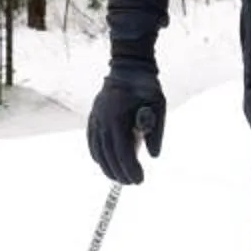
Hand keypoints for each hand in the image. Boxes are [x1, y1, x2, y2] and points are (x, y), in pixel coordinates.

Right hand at [84, 60, 165, 185]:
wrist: (127, 67)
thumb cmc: (146, 86)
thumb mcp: (158, 105)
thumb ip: (156, 131)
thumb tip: (153, 156)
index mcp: (117, 117)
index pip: (122, 151)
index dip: (130, 168)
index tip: (140, 180)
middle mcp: (102, 120)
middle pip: (108, 155)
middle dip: (120, 172)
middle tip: (132, 183)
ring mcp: (95, 118)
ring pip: (98, 150)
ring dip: (108, 167)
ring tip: (119, 178)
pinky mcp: (93, 117)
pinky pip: (92, 141)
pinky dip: (97, 154)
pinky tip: (103, 164)